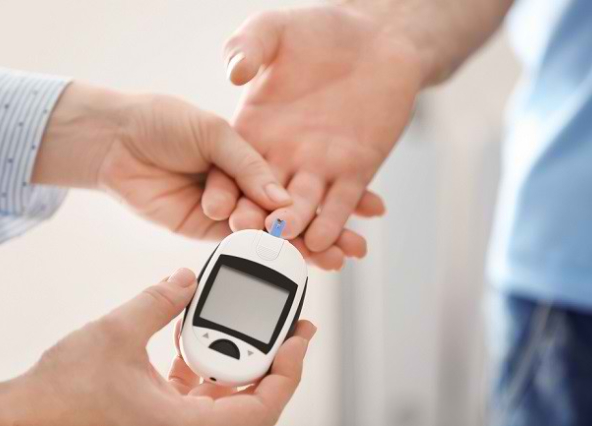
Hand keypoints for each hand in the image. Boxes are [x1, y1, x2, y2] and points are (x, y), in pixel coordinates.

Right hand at [0, 268, 315, 425]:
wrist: (23, 420)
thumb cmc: (60, 397)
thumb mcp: (115, 334)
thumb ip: (158, 301)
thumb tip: (187, 279)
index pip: (261, 409)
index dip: (288, 371)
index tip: (299, 338)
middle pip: (253, 402)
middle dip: (274, 362)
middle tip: (289, 329)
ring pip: (227, 397)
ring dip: (241, 360)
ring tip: (254, 327)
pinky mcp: (160, 418)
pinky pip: (200, 393)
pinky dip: (208, 365)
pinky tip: (203, 336)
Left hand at [32, 82, 291, 239]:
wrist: (114, 140)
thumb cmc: (163, 123)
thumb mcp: (215, 133)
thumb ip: (249, 166)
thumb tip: (280, 200)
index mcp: (248, 157)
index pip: (282, 181)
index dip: (301, 198)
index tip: (320, 212)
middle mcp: (239, 184)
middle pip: (272, 209)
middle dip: (288, 222)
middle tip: (293, 228)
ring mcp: (221, 208)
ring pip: (253, 226)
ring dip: (265, 232)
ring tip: (266, 228)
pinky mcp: (199, 227)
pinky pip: (226, 238)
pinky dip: (242, 242)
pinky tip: (255, 241)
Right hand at [203, 5, 420, 255]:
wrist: (374, 36)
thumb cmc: (319, 28)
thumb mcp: (274, 29)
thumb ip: (248, 47)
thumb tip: (235, 71)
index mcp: (255, 128)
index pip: (231, 169)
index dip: (224, 190)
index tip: (217, 209)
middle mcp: (283, 154)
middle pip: (263, 200)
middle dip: (257, 222)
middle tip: (252, 241)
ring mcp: (318, 165)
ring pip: (303, 209)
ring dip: (296, 232)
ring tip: (290, 246)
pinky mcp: (355, 168)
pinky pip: (340, 200)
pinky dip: (332, 221)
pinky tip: (324, 241)